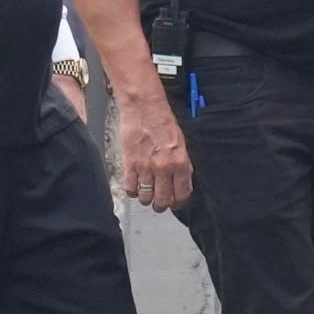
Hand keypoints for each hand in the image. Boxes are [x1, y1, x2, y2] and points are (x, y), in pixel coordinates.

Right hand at [116, 93, 193, 213]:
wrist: (144, 108)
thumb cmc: (163, 122)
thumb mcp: (181, 143)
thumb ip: (183, 165)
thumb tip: (183, 182)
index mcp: (180, 163)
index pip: (181, 194)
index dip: (178, 202)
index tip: (174, 202)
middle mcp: (163, 168)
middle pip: (162, 202)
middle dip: (161, 205)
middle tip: (159, 202)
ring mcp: (145, 167)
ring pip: (145, 198)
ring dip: (146, 198)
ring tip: (146, 191)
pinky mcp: (130, 164)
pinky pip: (130, 189)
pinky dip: (132, 191)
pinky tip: (135, 184)